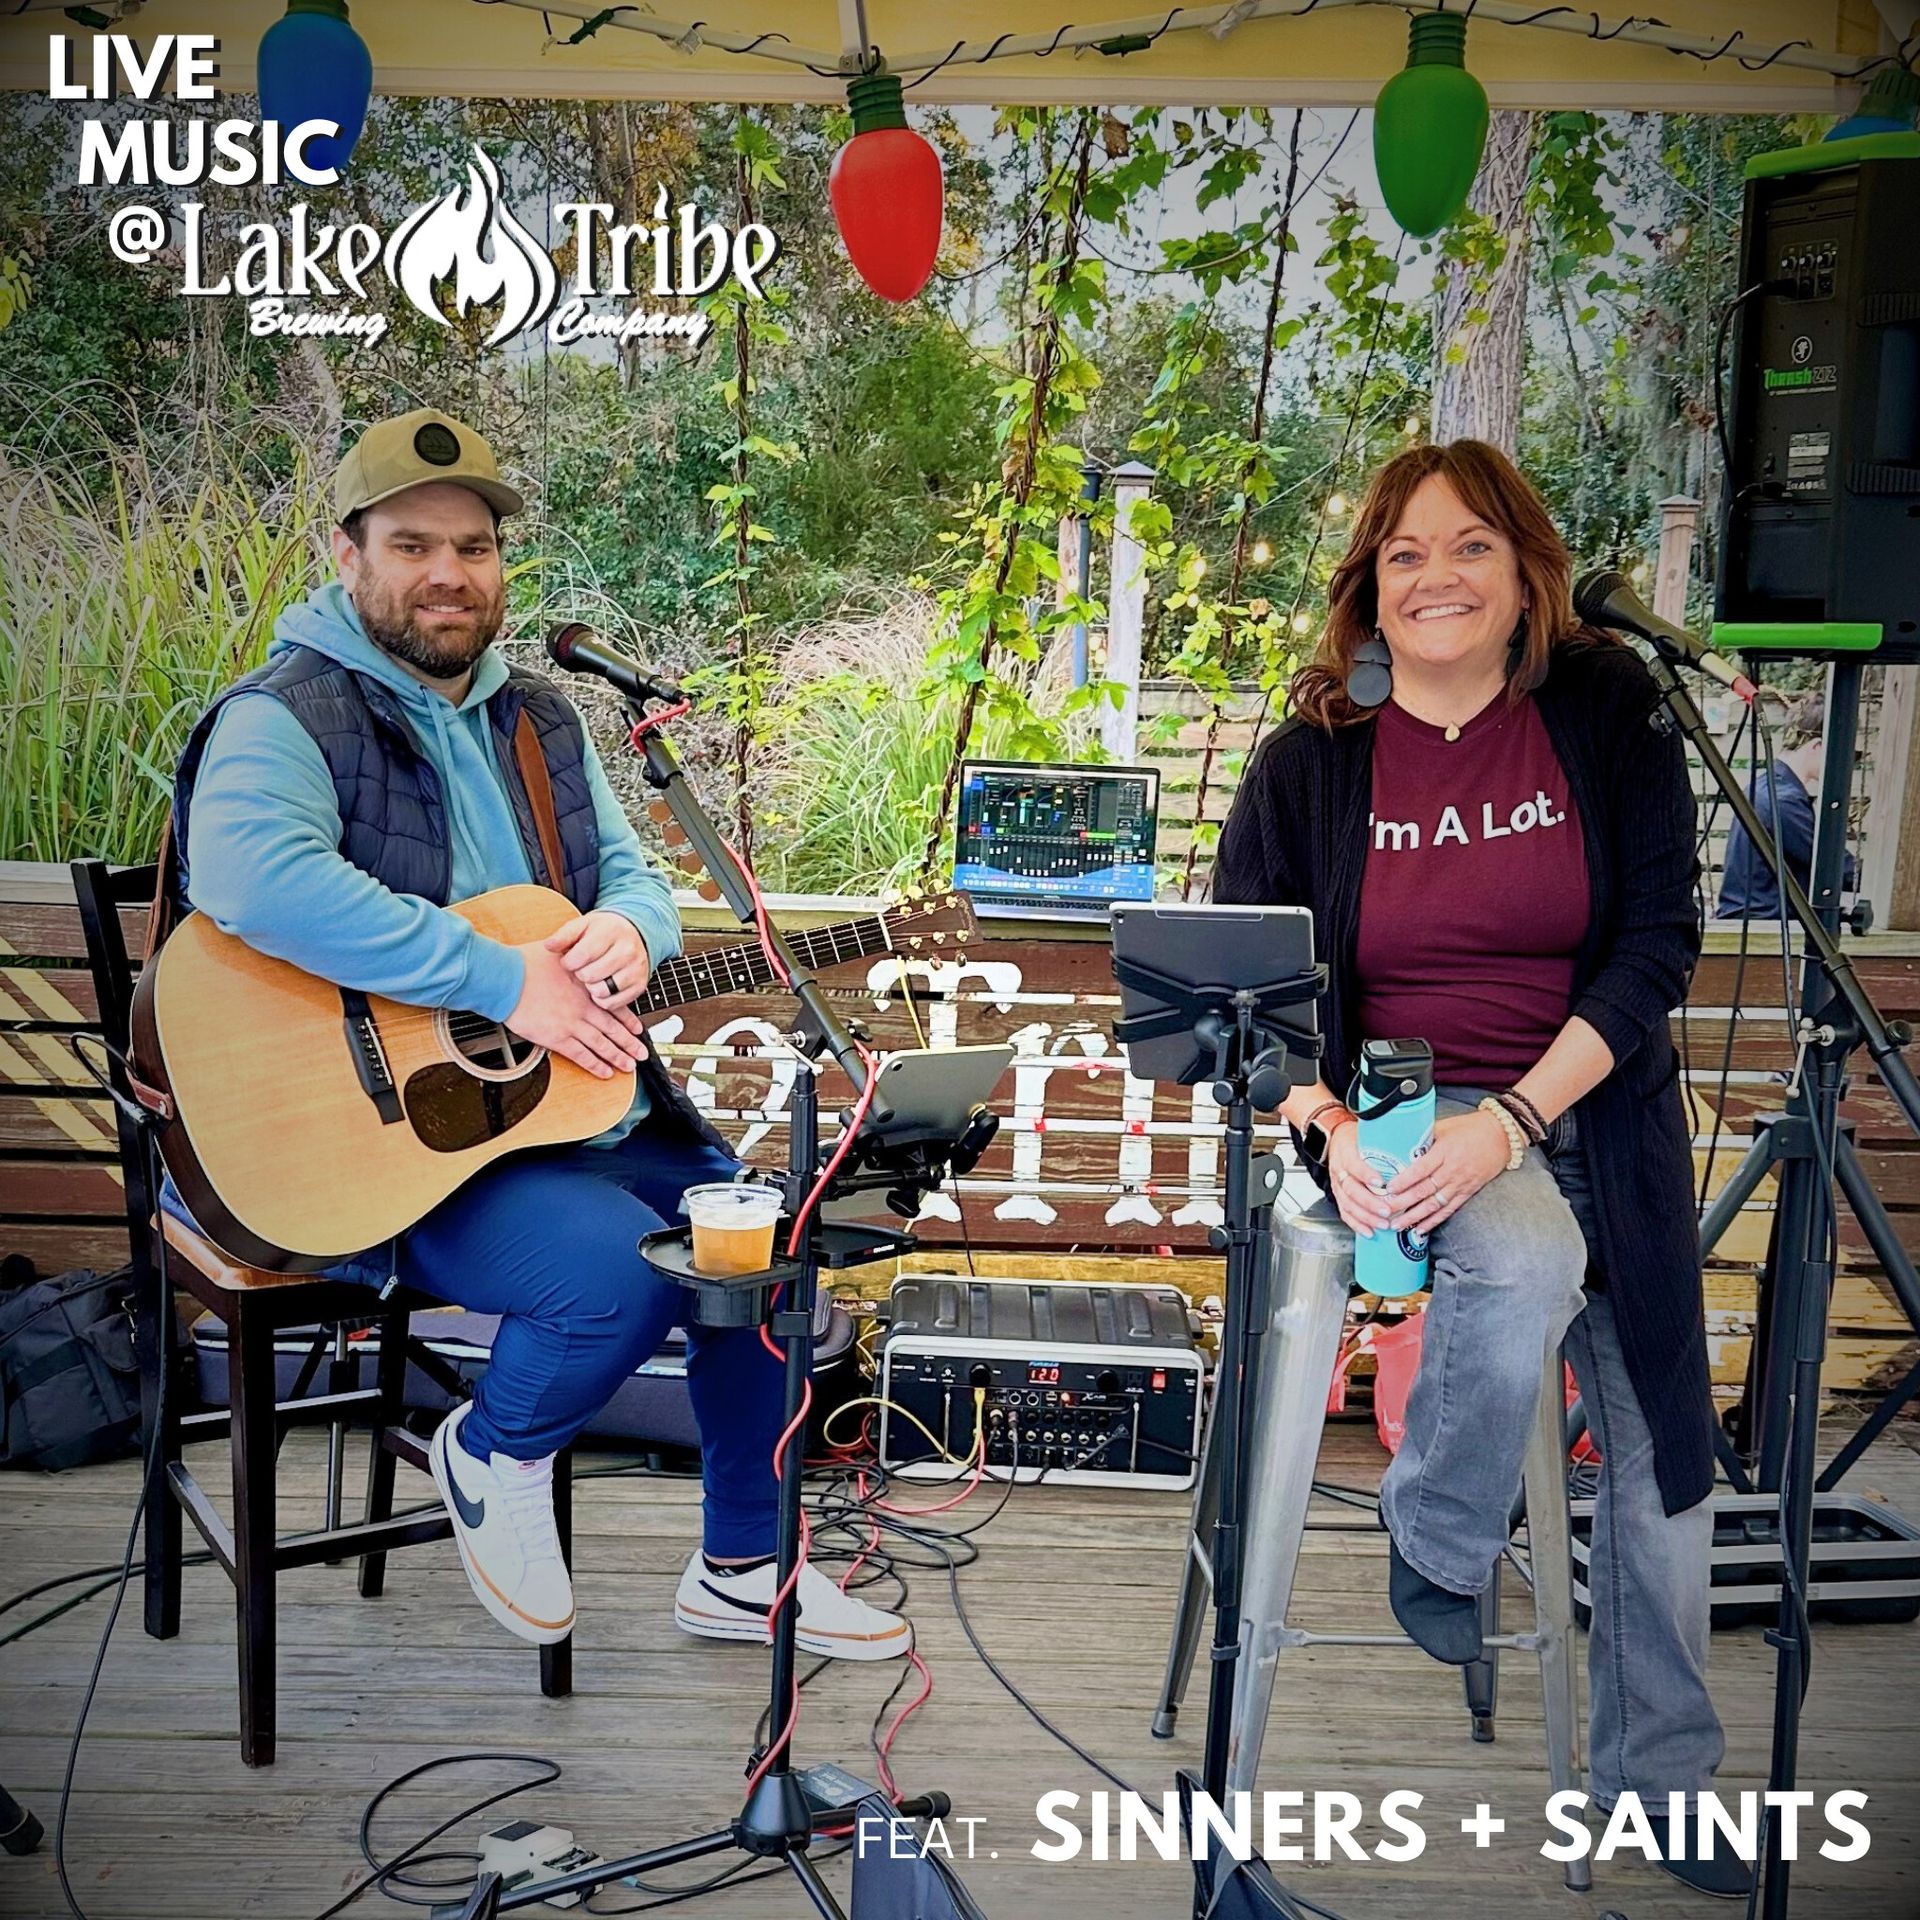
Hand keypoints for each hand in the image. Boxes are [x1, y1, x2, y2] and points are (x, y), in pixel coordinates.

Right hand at [506, 936, 648, 1079]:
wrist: (506, 978)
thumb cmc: (526, 964)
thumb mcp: (559, 954)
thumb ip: (574, 961)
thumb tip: (579, 958)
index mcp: (585, 988)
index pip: (614, 1006)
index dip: (628, 1020)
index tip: (638, 1029)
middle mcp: (583, 1008)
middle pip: (613, 1029)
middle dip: (630, 1043)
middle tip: (642, 1053)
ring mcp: (571, 1024)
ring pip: (602, 1045)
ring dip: (618, 1057)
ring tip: (629, 1066)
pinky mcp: (556, 1038)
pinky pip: (581, 1055)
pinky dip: (595, 1065)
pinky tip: (605, 1072)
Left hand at [545, 910, 653, 1009]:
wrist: (633, 933)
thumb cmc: (603, 931)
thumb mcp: (583, 925)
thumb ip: (564, 935)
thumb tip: (549, 946)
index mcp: (611, 932)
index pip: (582, 955)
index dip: (569, 962)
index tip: (570, 960)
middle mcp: (627, 950)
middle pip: (590, 975)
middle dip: (580, 974)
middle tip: (583, 967)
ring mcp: (635, 969)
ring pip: (602, 991)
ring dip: (591, 987)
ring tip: (594, 976)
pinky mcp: (640, 985)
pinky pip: (613, 1003)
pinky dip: (603, 999)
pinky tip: (602, 986)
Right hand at [1324, 1118, 1391, 1237]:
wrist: (1334, 1140)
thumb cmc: (1355, 1138)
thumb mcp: (1365, 1133)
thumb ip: (1384, 1142)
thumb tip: (1414, 1144)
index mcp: (1346, 1153)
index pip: (1354, 1165)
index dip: (1366, 1175)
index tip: (1381, 1183)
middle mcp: (1340, 1171)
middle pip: (1351, 1190)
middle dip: (1370, 1203)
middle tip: (1387, 1211)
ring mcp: (1338, 1186)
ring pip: (1348, 1205)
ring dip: (1366, 1217)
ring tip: (1383, 1224)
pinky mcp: (1339, 1197)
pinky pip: (1345, 1214)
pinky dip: (1357, 1225)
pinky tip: (1369, 1232)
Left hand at [1383, 1111, 1511, 1236]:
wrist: (1502, 1136)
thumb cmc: (1470, 1128)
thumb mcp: (1445, 1126)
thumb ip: (1423, 1136)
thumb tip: (1399, 1141)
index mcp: (1445, 1151)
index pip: (1420, 1169)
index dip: (1404, 1180)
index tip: (1388, 1188)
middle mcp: (1452, 1170)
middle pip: (1424, 1190)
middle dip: (1402, 1203)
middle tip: (1384, 1211)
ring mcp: (1461, 1183)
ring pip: (1434, 1204)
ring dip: (1415, 1216)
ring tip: (1397, 1226)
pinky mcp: (1468, 1192)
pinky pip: (1448, 1209)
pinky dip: (1434, 1221)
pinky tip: (1420, 1229)